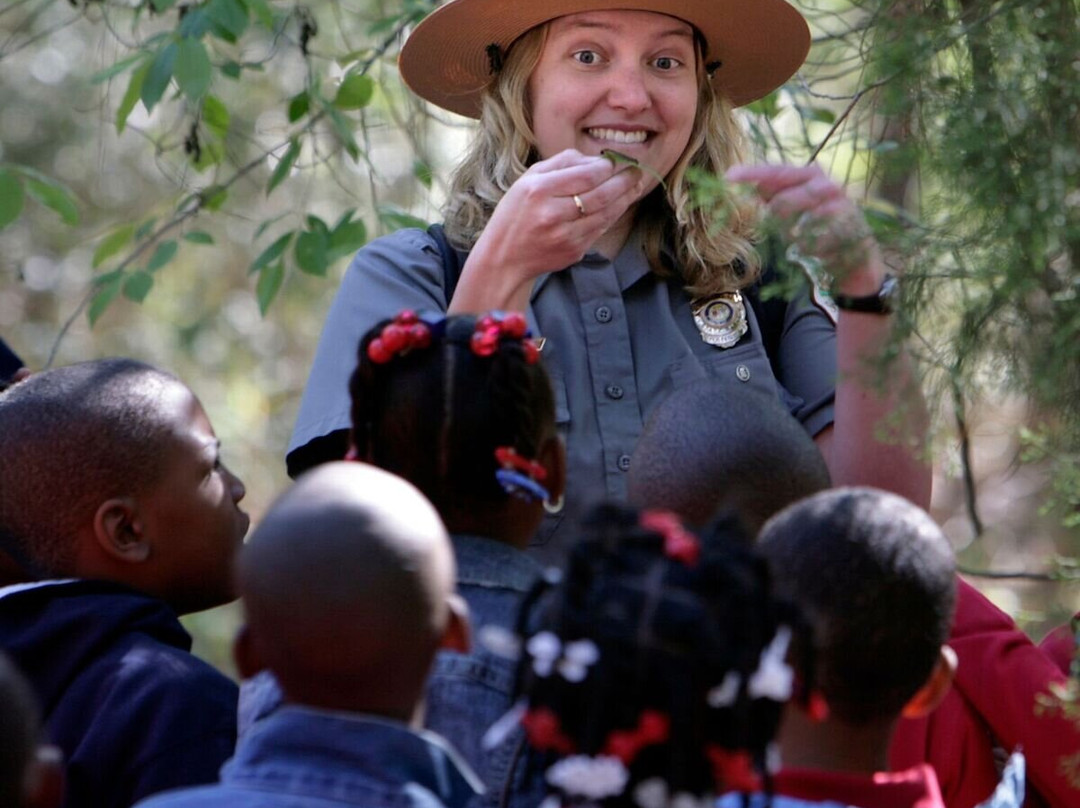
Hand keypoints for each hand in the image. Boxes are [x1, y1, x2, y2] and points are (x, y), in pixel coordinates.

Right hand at [469, 149, 644, 282]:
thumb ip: (560, 163)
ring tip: (635, 186)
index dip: (607, 167)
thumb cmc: (515, 214)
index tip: (616, 162)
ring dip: (625, 198)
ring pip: (606, 213)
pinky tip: (619, 205)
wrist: (505, 258)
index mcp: (539, 191)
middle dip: (624, 181)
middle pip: (601, 194)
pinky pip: (601, 229)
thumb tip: (594, 160)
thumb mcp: (528, 179)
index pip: (586, 175)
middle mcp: (552, 214)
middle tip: (637, 171)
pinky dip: (613, 215)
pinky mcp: (574, 251)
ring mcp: (565, 236)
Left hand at [726, 163, 883, 295]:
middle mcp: (828, 186)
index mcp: (812, 176)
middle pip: (785, 199)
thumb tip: (746, 187)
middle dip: (775, 217)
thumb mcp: (794, 210)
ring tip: (799, 241)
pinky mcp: (850, 230)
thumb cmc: (818, 229)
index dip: (753, 174)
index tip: (728, 177)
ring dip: (793, 237)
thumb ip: (772, 196)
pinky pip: (815, 243)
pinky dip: (809, 250)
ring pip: (799, 223)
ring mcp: (841, 207)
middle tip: (776, 228)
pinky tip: (816, 253)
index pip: (778, 172)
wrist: (857, 258)